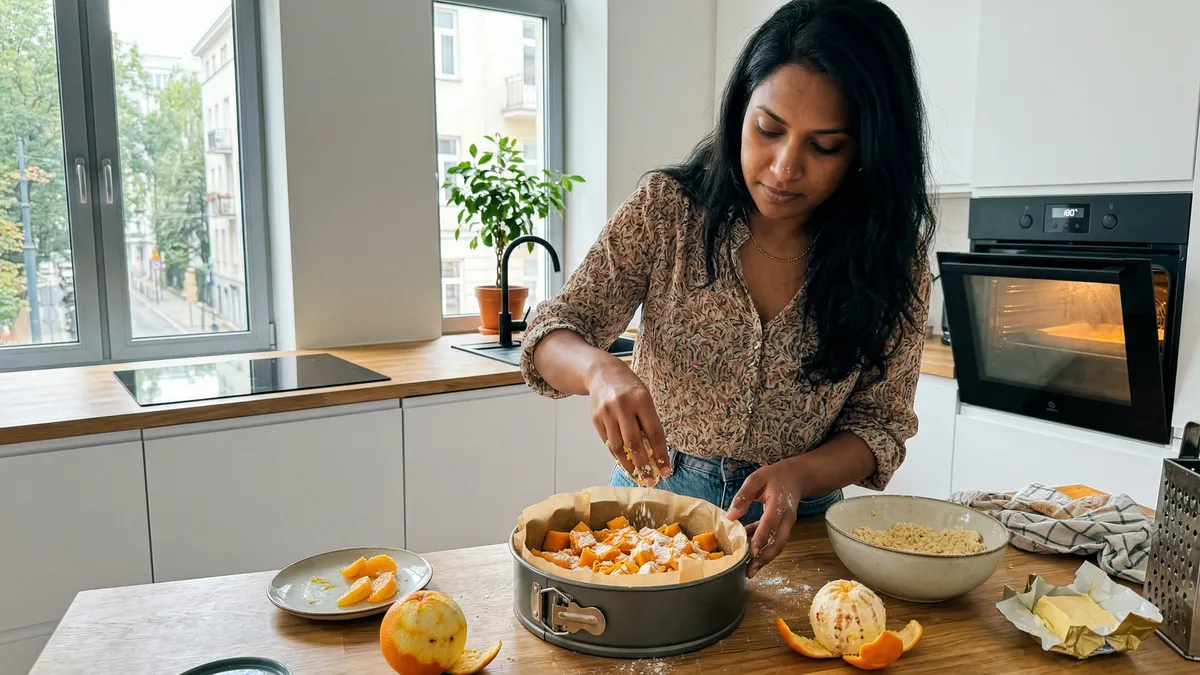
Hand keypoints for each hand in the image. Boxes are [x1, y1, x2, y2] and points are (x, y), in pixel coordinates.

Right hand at [585, 355, 669, 485]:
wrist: (602, 373)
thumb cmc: (629, 388)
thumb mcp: (644, 398)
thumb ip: (648, 423)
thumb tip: (654, 455)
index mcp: (641, 399)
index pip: (654, 433)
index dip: (660, 454)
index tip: (666, 471)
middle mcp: (623, 406)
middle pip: (634, 443)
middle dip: (644, 465)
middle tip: (650, 481)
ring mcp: (607, 413)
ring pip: (618, 447)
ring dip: (629, 465)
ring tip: (638, 477)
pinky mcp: (596, 419)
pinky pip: (608, 443)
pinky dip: (618, 456)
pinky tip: (626, 464)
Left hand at [725, 455, 806, 578]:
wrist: (796, 477)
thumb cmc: (774, 476)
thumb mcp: (756, 479)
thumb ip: (743, 496)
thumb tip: (730, 516)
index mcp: (779, 505)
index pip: (770, 524)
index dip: (761, 538)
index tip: (751, 552)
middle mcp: (786, 518)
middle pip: (778, 542)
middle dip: (764, 559)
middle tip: (750, 572)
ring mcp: (787, 524)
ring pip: (778, 545)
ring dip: (764, 558)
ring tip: (749, 570)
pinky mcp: (783, 527)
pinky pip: (774, 540)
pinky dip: (762, 546)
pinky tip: (748, 548)